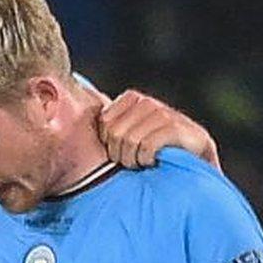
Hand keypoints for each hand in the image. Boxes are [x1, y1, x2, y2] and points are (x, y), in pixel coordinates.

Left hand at [97, 89, 219, 169]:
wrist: (196, 161)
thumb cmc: (157, 151)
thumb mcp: (132, 134)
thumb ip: (111, 126)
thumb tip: (65, 113)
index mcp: (133, 99)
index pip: (104, 123)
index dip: (108, 145)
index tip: (122, 153)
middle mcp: (147, 102)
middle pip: (114, 133)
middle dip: (120, 155)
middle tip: (133, 163)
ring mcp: (163, 113)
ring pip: (129, 141)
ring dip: (133, 160)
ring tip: (143, 163)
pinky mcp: (176, 128)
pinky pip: (146, 147)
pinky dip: (146, 160)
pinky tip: (154, 162)